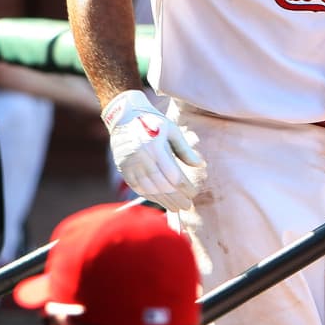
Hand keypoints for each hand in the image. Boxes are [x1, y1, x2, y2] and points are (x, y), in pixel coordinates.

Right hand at [102, 90, 204, 211]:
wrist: (123, 116)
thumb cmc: (152, 120)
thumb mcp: (171, 130)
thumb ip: (185, 149)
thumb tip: (200, 165)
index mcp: (155, 147)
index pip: (174, 175)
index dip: (185, 187)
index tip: (194, 193)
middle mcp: (141, 158)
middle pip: (162, 186)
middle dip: (177, 198)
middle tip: (187, 205)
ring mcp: (130, 166)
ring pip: (150, 190)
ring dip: (164, 201)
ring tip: (176, 207)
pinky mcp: (124, 170)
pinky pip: (138, 188)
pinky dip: (150, 196)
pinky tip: (160, 201)